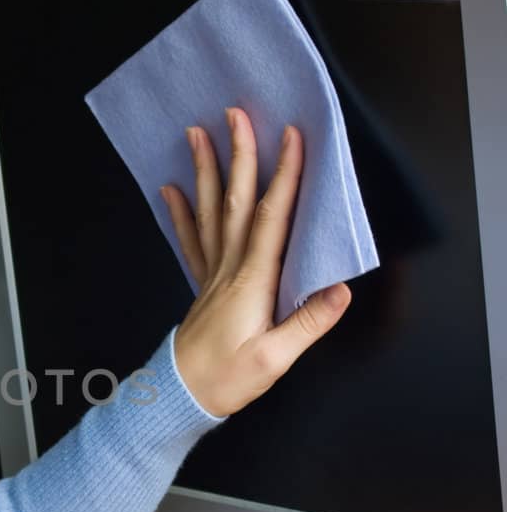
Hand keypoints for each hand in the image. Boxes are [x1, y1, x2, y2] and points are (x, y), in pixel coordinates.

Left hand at [163, 108, 350, 417]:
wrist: (177, 397)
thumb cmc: (226, 380)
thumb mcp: (274, 359)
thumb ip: (307, 323)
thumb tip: (341, 291)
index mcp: (253, 282)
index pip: (272, 218)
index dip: (284, 176)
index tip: (291, 137)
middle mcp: (230, 269)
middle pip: (237, 202)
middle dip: (240, 155)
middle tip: (235, 114)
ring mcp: (212, 274)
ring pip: (211, 212)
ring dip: (206, 171)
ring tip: (196, 134)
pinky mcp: (202, 285)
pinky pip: (191, 241)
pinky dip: (181, 212)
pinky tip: (171, 190)